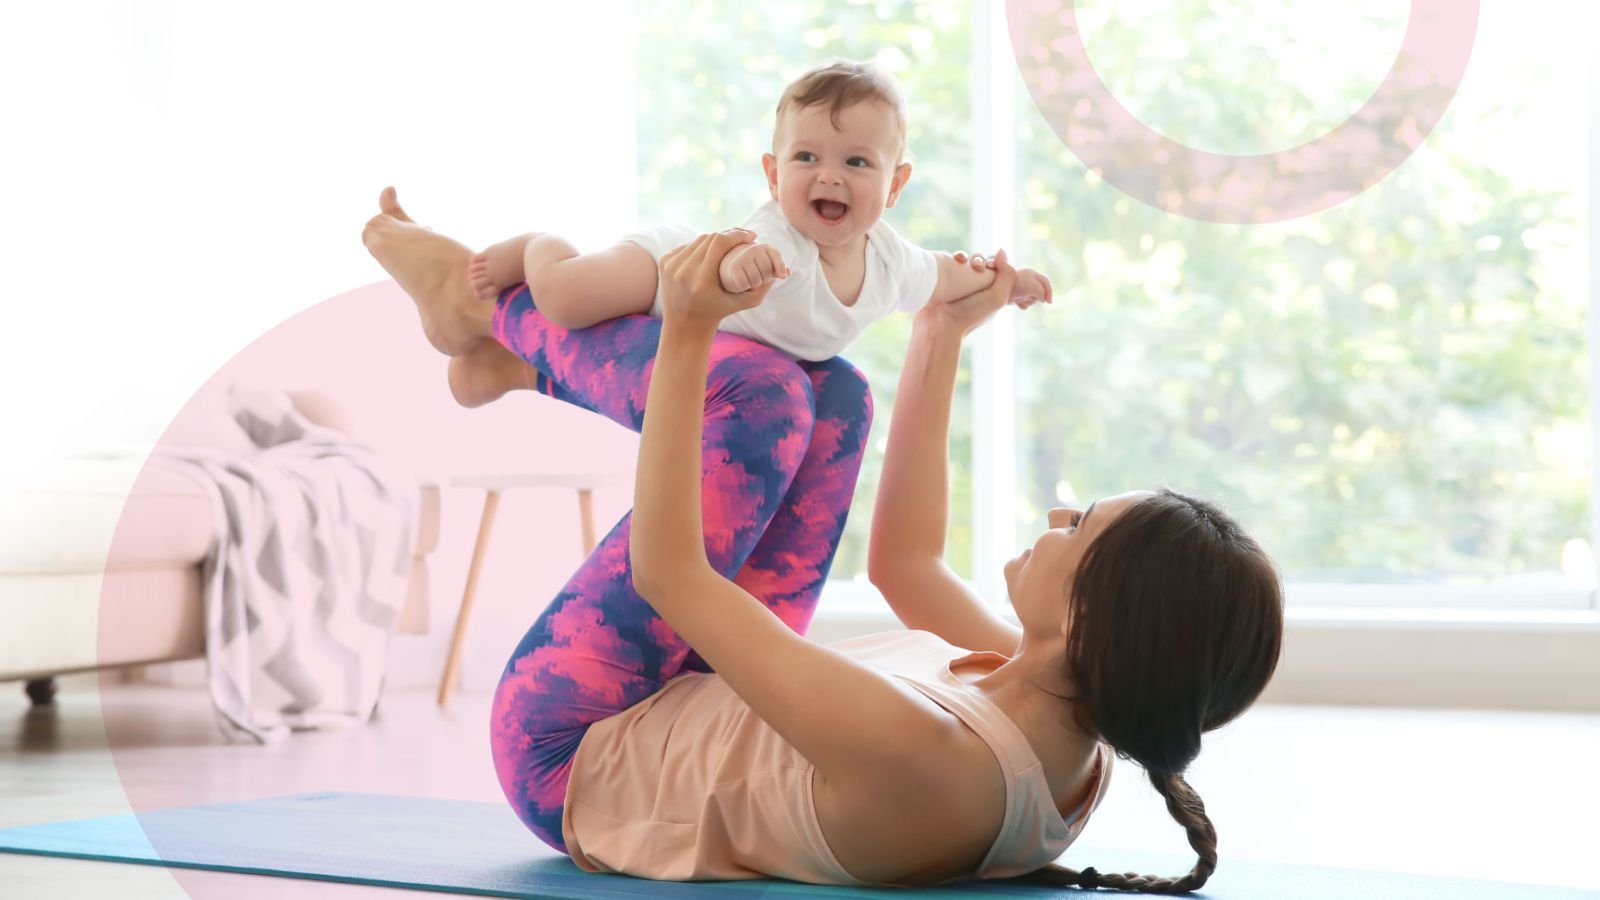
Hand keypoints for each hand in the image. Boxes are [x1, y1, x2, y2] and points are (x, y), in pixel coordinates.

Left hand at [659, 229, 774, 329]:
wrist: (685, 325)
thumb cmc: (717, 313)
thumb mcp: (742, 304)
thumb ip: (761, 290)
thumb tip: (780, 272)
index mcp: (701, 280)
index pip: (719, 243)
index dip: (736, 234)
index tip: (751, 236)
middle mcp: (683, 271)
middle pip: (709, 239)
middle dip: (728, 235)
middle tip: (742, 238)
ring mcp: (671, 266)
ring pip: (697, 241)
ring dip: (714, 238)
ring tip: (727, 242)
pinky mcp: (664, 263)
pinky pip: (686, 247)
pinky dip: (699, 246)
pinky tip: (708, 249)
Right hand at [719, 241, 790, 292]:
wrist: (724, 270)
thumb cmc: (750, 271)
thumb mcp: (766, 269)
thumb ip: (777, 269)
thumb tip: (787, 272)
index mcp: (763, 247)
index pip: (775, 255)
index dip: (780, 266)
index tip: (783, 275)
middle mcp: (752, 249)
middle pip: (768, 271)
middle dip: (764, 278)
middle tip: (754, 275)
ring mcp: (742, 257)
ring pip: (757, 279)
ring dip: (753, 284)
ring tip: (746, 278)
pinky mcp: (734, 268)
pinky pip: (746, 284)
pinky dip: (744, 286)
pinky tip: (738, 281)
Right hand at [921, 248, 1018, 336]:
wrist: (939, 325)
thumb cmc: (969, 314)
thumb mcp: (996, 297)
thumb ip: (1007, 275)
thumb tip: (1001, 251)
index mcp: (990, 293)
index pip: (996, 270)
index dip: (995, 263)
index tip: (990, 266)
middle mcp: (974, 288)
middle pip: (980, 263)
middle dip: (979, 259)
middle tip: (976, 267)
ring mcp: (958, 284)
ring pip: (964, 262)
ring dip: (965, 257)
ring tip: (962, 260)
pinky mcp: (943, 281)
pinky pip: (949, 263)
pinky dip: (952, 258)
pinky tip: (954, 259)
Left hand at [1010, 267, 1051, 308]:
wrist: (996, 287)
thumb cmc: (1017, 285)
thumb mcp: (1034, 287)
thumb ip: (1042, 293)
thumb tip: (1043, 299)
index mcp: (1032, 274)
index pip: (1045, 283)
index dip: (1049, 292)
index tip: (1048, 303)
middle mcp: (1027, 280)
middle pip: (1039, 293)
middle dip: (1035, 298)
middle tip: (1027, 297)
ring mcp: (1021, 288)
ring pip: (1031, 299)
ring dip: (1027, 301)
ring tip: (1020, 299)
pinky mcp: (1015, 295)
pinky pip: (1024, 302)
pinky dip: (1022, 304)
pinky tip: (1017, 303)